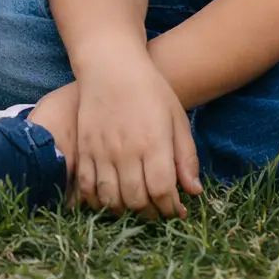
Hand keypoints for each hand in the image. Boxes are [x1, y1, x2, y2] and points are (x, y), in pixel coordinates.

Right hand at [72, 47, 201, 218]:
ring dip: (123, 210)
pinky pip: (86, 185)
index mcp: (154, 143)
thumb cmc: (150, 89)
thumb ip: (186, 156)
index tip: (176, 210)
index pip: (163, 191)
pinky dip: (96, 200)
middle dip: (150, 213)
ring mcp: (102, 150)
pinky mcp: (84, 148)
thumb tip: (194, 192)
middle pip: (137, 200)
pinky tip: (107, 198)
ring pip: (110, 198)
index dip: (171, 208)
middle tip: (156, 210)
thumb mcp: (177, 118)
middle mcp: (126, 151)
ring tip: (133, 205)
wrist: (111, 65)